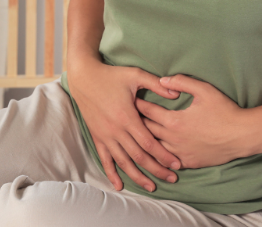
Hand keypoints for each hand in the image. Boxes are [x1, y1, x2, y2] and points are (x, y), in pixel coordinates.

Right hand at [67, 60, 181, 191]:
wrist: (84, 77)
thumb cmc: (111, 75)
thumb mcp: (135, 75)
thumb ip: (157, 84)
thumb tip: (177, 93)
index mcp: (127, 117)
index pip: (149, 143)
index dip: (164, 156)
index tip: (177, 164)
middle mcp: (116, 130)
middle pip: (139, 157)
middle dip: (157, 170)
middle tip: (172, 179)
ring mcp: (105, 135)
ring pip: (123, 162)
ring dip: (138, 176)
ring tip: (152, 187)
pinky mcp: (97, 137)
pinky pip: (105, 159)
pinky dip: (111, 173)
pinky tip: (119, 186)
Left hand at [136, 74, 256, 169]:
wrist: (243, 135)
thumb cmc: (224, 111)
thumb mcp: (204, 90)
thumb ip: (181, 82)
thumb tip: (162, 79)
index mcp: (173, 121)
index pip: (147, 112)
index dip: (136, 104)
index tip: (127, 100)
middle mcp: (172, 139)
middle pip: (146, 131)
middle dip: (135, 123)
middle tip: (124, 116)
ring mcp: (180, 153)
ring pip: (154, 148)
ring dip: (143, 141)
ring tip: (133, 136)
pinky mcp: (189, 163)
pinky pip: (168, 160)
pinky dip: (159, 156)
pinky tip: (152, 153)